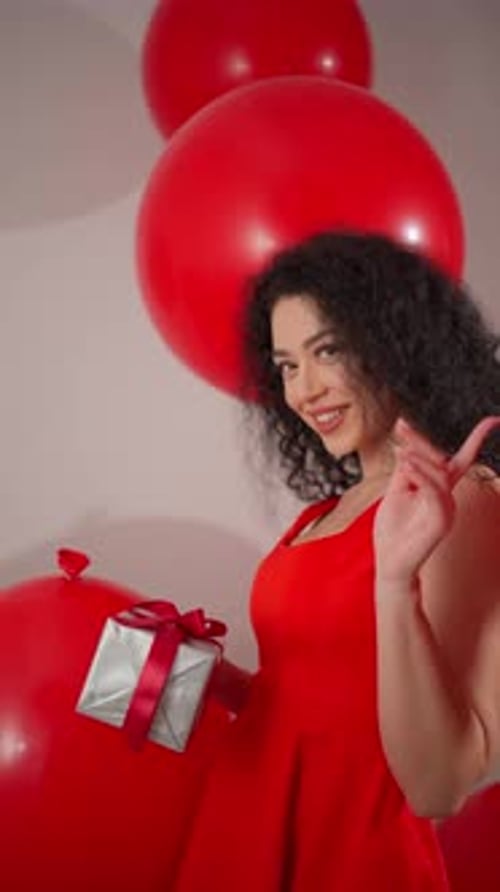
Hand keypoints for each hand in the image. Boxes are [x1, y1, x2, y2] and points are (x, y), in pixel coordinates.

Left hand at [374, 416, 499, 583]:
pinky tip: (406, 465)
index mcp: (439, 489)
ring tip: (398, 450)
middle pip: (443, 460)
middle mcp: (448, 497)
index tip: (492, 420)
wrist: (389, 562)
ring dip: (417, 457)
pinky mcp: (441, 521)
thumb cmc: (393, 530)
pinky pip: (433, 491)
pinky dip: (420, 475)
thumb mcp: (396, 491)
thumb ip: (406, 469)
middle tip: (400, 427)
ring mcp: (447, 509)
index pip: (462, 459)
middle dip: (421, 441)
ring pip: (439, 473)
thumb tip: (408, 443)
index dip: (478, 439)